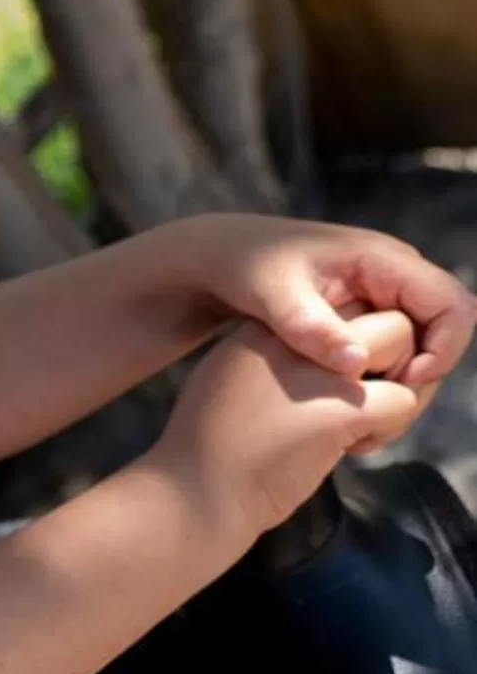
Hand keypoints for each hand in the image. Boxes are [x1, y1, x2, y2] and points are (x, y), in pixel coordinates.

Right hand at [161, 311, 423, 541]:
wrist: (195, 494)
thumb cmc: (206, 451)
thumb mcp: (225, 382)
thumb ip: (268, 361)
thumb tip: (310, 359)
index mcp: (264, 325)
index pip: (334, 303)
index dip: (350, 338)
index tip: (339, 377)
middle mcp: (294, 335)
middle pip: (372, 308)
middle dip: (388, 350)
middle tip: (371, 394)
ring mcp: (320, 368)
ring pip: (400, 341)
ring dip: (398, 382)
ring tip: (365, 423)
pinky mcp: (343, 407)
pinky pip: (402, 400)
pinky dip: (392, 428)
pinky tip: (353, 449)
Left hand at [175, 214, 475, 392]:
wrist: (221, 258)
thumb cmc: (244, 268)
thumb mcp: (272, 298)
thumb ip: (311, 328)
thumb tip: (357, 365)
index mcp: (385, 260)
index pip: (454, 305)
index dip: (444, 350)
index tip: (404, 385)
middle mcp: (395, 275)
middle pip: (446, 331)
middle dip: (425, 375)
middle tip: (382, 413)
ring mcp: (383, 295)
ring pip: (423, 346)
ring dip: (404, 383)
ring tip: (364, 416)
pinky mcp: (368, 315)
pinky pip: (397, 350)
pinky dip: (383, 380)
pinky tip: (348, 406)